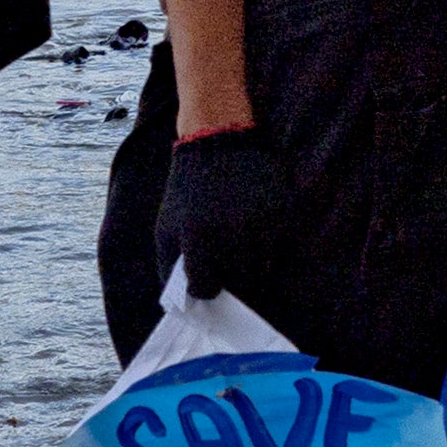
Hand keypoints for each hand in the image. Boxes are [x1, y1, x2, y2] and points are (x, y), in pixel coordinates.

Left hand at [165, 126, 295, 322]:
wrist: (219, 143)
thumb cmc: (186, 190)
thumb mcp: (166, 227)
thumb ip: (169, 267)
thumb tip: (179, 303)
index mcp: (198, 241)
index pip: (205, 290)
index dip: (203, 290)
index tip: (203, 283)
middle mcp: (231, 238)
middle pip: (236, 287)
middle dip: (228, 286)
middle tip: (222, 278)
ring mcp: (259, 228)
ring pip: (260, 274)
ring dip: (248, 274)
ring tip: (236, 259)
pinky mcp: (279, 218)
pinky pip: (276, 252)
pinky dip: (264, 254)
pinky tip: (250, 239)